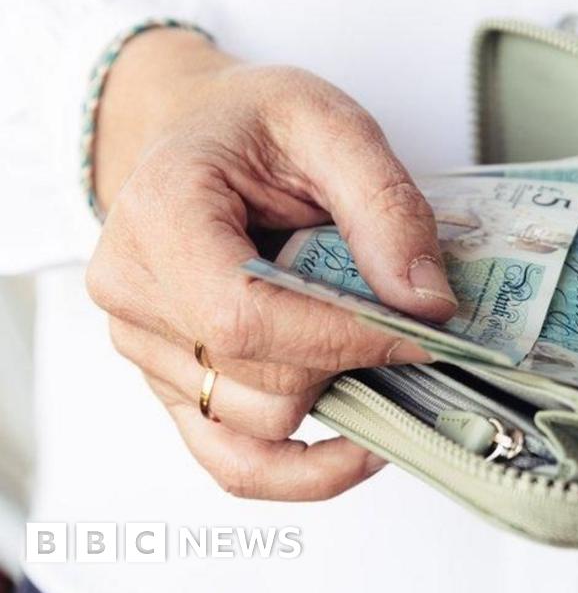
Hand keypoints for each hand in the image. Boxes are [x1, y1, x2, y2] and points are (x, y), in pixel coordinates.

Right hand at [87, 29, 457, 500]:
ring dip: (336, 397)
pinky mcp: (170, 383)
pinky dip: (301, 469)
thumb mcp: (331, 124)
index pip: (244, 317)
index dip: (345, 338)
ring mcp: (143, 347)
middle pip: (260, 381)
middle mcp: (133, 292)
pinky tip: (359, 444)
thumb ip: (386, 206)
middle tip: (415, 327)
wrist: (197, 132)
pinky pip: (231, 462)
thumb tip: (429, 304)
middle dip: (354, 362)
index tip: (424, 332)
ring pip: (257, 426)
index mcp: (159, 214)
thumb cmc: (253, 123)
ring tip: (378, 346)